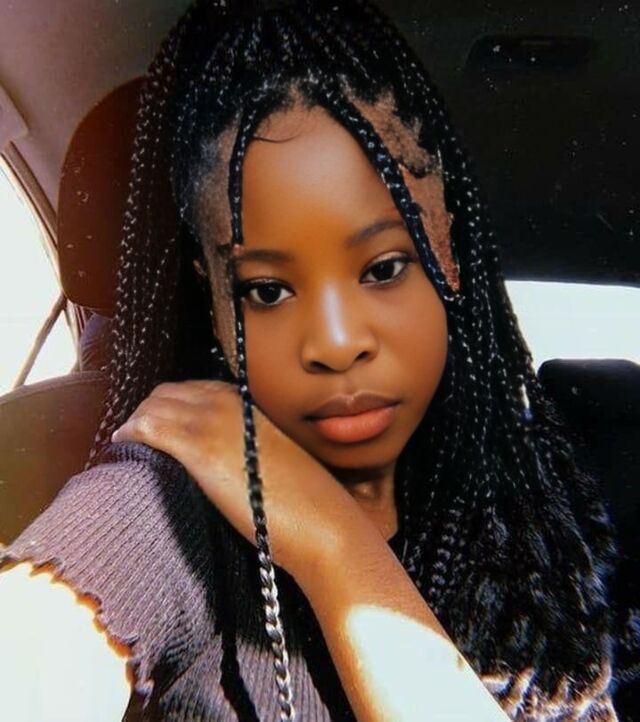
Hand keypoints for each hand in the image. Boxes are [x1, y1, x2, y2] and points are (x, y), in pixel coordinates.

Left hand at [110, 380, 369, 579]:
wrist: (320, 521)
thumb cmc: (303, 499)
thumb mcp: (271, 457)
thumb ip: (243, 444)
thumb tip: (221, 456)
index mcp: (246, 404)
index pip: (191, 389)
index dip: (168, 405)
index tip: (157, 424)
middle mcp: (226, 404)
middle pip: (167, 393)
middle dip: (148, 411)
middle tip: (137, 436)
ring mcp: (211, 422)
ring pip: (153, 407)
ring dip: (136, 422)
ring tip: (129, 443)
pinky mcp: (198, 447)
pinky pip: (148, 427)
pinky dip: (131, 433)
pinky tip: (125, 446)